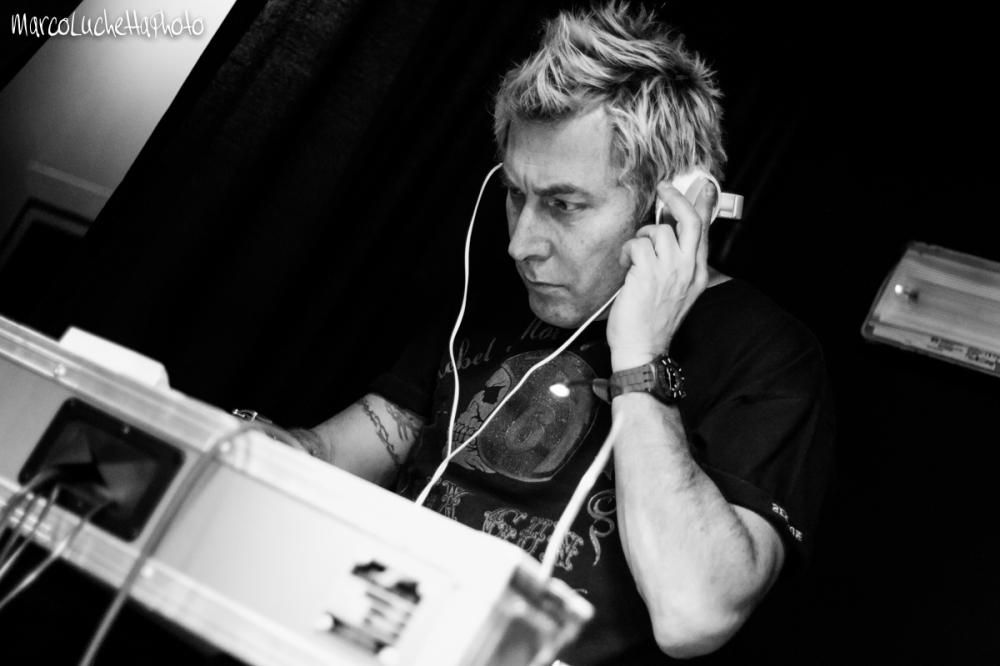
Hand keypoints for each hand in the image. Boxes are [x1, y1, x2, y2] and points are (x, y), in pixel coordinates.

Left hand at [607, 177, 717, 369]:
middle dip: (677, 198)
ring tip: (633, 256)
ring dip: (640, 236)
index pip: (705, 232)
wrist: (642, 350)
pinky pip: (637, 244)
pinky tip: (625, 266)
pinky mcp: (648, 273)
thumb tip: (667, 234)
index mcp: (697, 274)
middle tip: (664, 189)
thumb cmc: (651, 323)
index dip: (703, 205)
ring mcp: (670, 270)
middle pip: (690, 220)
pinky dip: (627, 251)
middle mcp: (688, 270)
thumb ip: (676, 264)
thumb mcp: (674, 292)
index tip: (701, 186)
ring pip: (659, 231)